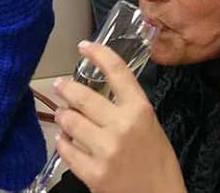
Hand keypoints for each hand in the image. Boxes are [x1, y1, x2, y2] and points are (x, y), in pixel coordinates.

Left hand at [54, 42, 185, 192]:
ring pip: (72, 122)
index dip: (98, 54)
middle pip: (84, 97)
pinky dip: (63, 142)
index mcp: (140, 109)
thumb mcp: (151, 126)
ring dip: (63, 115)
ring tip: (62, 113)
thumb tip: (100, 97)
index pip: (117, 72)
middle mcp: (121, 125)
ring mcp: (105, 150)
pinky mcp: (93, 174)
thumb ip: (129, 109)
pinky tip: (64, 139)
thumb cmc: (159, 162)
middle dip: (67, 88)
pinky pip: (68, 151)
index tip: (84, 46)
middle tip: (60, 85)